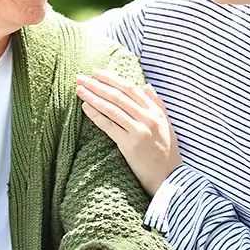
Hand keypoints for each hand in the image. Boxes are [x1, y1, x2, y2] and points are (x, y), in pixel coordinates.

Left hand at [76, 70, 180, 194]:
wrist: (169, 177)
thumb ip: (157, 103)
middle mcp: (148, 118)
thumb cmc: (166, 151)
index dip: (112, 79)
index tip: (97, 73)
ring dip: (93, 97)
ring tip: (79, 90)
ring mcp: (139, 130)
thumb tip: (146, 85)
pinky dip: (96, 115)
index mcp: (156, 111)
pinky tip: (85, 107)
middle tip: (81, 78)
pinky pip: (109, 126)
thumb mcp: (166, 123)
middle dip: (98, 85)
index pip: (131, 89)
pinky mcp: (130, 144)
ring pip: (112, 108)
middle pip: (118, 96)